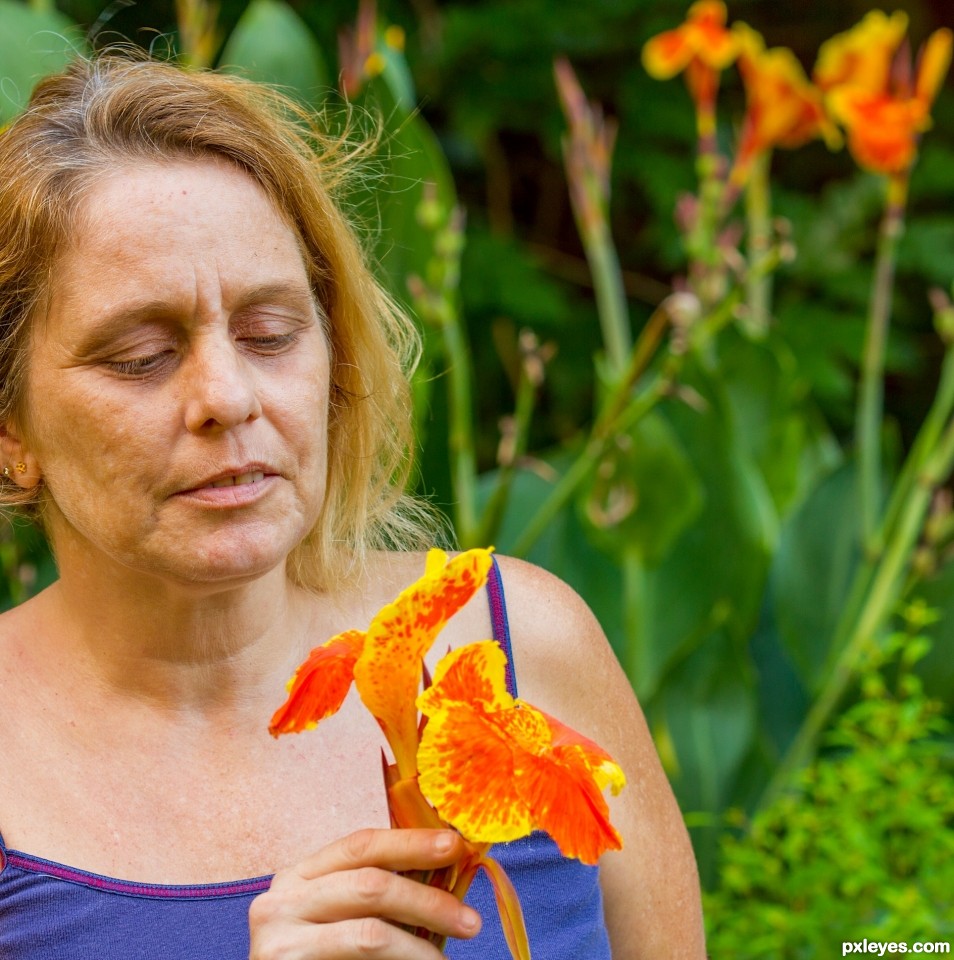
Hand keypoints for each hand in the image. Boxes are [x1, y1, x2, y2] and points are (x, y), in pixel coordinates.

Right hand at [249, 828, 481, 958]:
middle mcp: (282, 900)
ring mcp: (278, 941)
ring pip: (370, 933)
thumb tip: (445, 872)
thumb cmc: (318, 958)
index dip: (411, 841)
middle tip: (470, 921)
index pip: (362, 844)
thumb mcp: (337, 915)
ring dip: (420, 947)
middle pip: (371, 884)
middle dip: (428, 899)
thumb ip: (375, 892)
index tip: (456, 846)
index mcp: (300, 875)